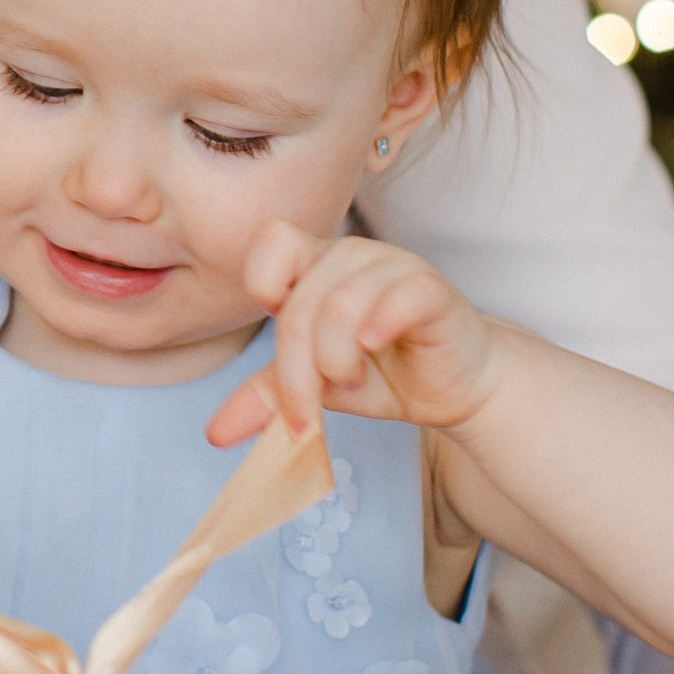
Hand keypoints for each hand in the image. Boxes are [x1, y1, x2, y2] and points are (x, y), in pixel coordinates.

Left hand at [210, 223, 501, 451]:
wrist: (458, 390)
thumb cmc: (385, 376)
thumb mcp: (318, 387)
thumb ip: (269, 395)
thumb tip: (215, 433)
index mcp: (316, 265)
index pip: (272, 240)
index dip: (264, 284)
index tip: (284, 341)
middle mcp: (351, 254)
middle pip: (299, 301)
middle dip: (296, 369)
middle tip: (310, 410)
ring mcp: (394, 265)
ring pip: (341, 302)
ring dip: (335, 359)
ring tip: (350, 380)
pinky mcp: (432, 288)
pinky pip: (398, 295)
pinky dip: (378, 325)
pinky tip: (375, 347)